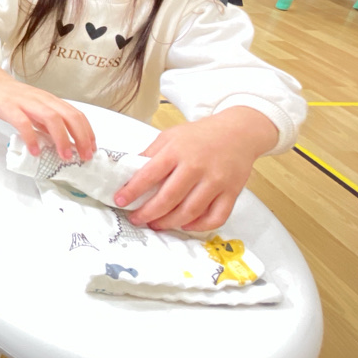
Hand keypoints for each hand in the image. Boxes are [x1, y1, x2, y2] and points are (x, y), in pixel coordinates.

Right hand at [0, 58, 95, 160]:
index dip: (87, 132)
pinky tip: (34, 151)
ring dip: (61, 139)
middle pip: (69, 117)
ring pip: (51, 119)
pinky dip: (31, 138)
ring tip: (64, 156)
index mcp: (52, 101)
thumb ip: (48, 123)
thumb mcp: (37, 109)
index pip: (76, 115)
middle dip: (80, 138)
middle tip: (84, 156)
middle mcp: (43, 100)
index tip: (91, 149)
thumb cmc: (15, 98)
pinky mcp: (10, 108)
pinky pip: (23, 123)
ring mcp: (27, 103)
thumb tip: (62, 142)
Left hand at [114, 108, 277, 231]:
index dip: (132, 191)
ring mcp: (216, 181)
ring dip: (169, 223)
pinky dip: (199, 226)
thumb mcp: (169, 137)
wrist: (238, 132)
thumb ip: (150, 155)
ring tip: (155, 224)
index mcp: (176, 151)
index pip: (149, 175)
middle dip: (148, 213)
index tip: (120, 201)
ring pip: (190, 211)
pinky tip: (185, 225)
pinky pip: (216, 217)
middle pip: (169, 198)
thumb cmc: (200, 135)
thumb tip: (129, 173)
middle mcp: (196, 167)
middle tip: (136, 218)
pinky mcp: (231, 192)